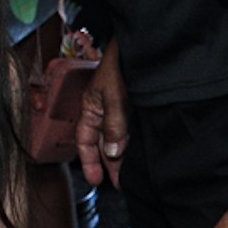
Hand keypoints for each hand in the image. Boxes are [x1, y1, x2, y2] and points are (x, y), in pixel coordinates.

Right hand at [75, 41, 127, 187]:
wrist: (143, 44)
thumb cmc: (121, 62)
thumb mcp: (114, 96)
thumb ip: (113, 124)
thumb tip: (112, 151)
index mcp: (91, 106)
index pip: (84, 139)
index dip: (88, 160)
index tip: (95, 180)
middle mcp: (103, 109)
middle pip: (101, 142)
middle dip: (108, 163)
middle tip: (118, 183)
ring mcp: (119, 108)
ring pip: (117, 137)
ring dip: (122, 155)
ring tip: (130, 173)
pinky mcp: (135, 106)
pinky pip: (130, 129)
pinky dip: (133, 142)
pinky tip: (139, 152)